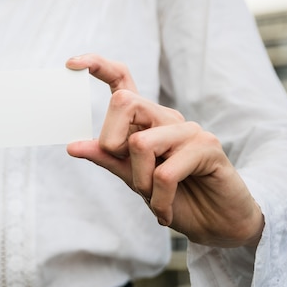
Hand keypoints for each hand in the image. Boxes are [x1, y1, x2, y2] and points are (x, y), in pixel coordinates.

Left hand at [66, 54, 263, 247]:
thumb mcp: (134, 178)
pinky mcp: (208, 147)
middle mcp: (167, 118)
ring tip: (154, 197)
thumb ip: (108, 158)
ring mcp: (189, 130)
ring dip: (140, 182)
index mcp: (146, 121)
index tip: (71, 63)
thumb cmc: (176, 197)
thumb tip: (73, 146)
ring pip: (141, 143)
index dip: (97, 66)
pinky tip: (165, 212)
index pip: (122, 80)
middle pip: (124, 102)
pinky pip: (164, 173)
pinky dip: (159, 200)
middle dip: (112, 143)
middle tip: (130, 173)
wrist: (216, 223)